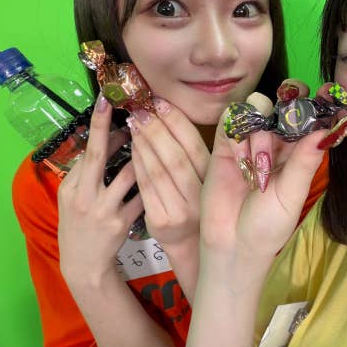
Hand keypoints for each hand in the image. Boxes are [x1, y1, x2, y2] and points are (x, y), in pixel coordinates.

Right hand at [58, 94, 143, 284]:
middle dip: (114, 132)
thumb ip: (88, 171)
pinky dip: (152, 184)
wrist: (83, 263)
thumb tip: (110, 137)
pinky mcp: (120, 225)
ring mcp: (102, 211)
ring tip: (153, 140)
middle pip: (100, 158)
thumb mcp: (75, 197)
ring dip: (143, 156)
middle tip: (133, 110)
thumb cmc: (81, 223)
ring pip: (128, 175)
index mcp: (71, 186)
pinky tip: (165, 175)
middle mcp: (83, 196)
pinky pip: (142, 197)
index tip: (106, 101)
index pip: (87, 151)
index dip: (98, 126)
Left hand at [127, 98, 209, 248]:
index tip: (159, 102)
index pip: (194, 145)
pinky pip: (145, 188)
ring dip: (143, 144)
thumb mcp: (205, 178)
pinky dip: (137, 165)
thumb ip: (194, 153)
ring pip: (158, 171)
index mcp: (215, 179)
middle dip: (155, 129)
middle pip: (175, 157)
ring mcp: (181, 210)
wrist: (190, 243)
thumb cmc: (196, 202)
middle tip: (139, 110)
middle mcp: (201, 195)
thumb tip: (170, 113)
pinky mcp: (161, 221)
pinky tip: (131, 149)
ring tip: (133, 124)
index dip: (176, 122)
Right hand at [200, 81, 345, 258]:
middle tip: (293, 106)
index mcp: (298, 151)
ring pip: (258, 109)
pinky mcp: (224, 145)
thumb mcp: (292, 194)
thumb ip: (305, 161)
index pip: (311, 118)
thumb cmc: (269, 225)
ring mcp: (250, 140)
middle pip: (284, 103)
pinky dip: (238, 134)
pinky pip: (232, 121)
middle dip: (290, 99)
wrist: (232, 245)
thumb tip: (328, 130)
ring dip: (262, 131)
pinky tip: (241, 160)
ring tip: (260, 168)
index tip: (330, 93)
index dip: (320, 103)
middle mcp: (276, 141)